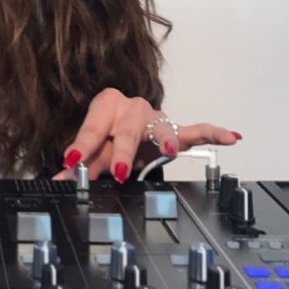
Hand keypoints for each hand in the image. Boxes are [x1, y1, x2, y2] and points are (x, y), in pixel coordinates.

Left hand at [52, 87, 241, 182]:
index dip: (83, 145)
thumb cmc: (108, 133)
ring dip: (163, 138)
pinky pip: (196, 131)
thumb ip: (79, 165)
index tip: (73, 160)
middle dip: (122, 149)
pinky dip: (213, 133)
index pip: (94, 127)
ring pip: (160, 127)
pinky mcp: (174, 131)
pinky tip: (231, 137)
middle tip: (117, 170)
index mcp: (106, 105)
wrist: (124, 120)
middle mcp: (131, 107)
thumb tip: (57, 182)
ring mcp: (155, 118)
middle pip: (127, 128)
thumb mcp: (92, 148)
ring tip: (167, 148)